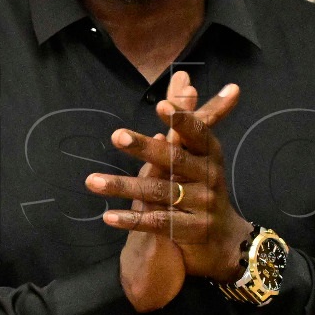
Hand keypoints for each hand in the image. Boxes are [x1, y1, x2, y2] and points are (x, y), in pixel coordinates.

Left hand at [84, 72, 244, 308]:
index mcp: (209, 154)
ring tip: (92, 181)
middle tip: (117, 136)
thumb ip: (184, 116)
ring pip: (159, 193)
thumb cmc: (201, 185)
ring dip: (123, 186)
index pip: (197, 134)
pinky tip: (108, 217)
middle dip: (145, 148)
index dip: (182, 120)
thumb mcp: (196, 152)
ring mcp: (202, 205)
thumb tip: (182, 76)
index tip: (162, 105)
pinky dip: (132, 220)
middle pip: (174, 161)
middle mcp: (209, 177)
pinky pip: (158, 224)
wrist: (223, 238)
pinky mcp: (192, 231)